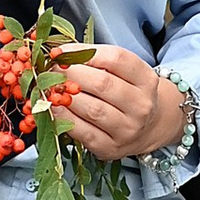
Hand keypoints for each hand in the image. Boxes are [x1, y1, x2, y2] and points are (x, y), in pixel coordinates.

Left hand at [55, 45, 188, 163]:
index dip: (84, 52)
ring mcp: (127, 129)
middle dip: (71, 74)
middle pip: (103, 84)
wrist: (148, 128)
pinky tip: (54, 107)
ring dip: (66, 96)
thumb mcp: (125, 72)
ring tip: (51, 87)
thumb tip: (61, 54)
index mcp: (146, 80)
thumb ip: (97, 61)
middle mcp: (141, 105)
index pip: (116, 59)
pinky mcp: (110, 147)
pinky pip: (84, 132)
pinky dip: (65, 118)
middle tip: (53, 69)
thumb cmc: (129, 94)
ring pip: (93, 109)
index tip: (61, 52)